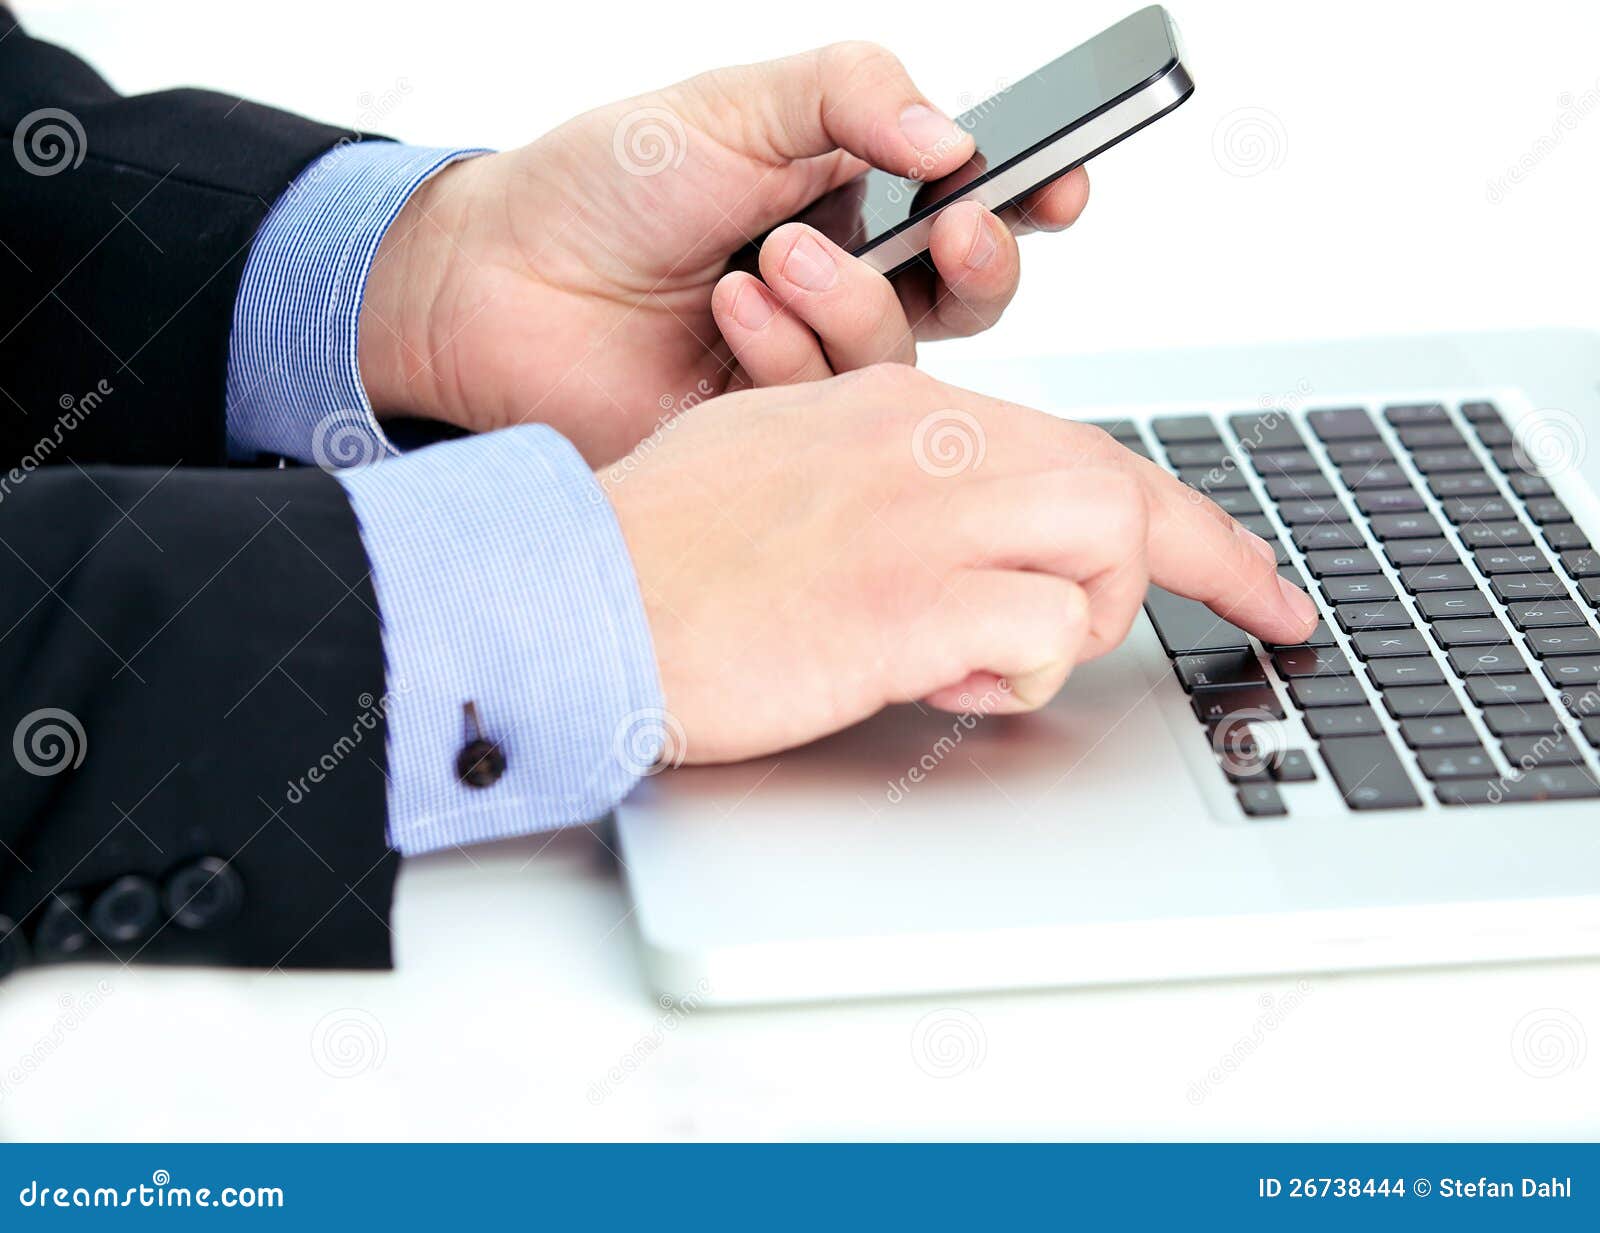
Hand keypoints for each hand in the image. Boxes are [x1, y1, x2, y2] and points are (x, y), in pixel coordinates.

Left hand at [358, 44, 1089, 465]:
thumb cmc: (605, 185)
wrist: (497, 281)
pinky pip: (830, 411)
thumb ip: (851, 94)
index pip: (973, 201)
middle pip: (969, 296)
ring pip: (902, 358)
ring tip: (771, 258)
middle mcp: (845, 284)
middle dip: (982, 263)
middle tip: (957, 226)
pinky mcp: (773, 431)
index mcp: (852, 197)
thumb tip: (955, 135)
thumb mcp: (735, 103)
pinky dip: (788, 353)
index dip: (1032, 196)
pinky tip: (731, 311)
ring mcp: (810, 362)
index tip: (1061, 183)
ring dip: (851, 302)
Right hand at [602, 364, 1319, 764]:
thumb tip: (950, 523)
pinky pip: (1042, 629)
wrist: (574, 595)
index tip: (1252, 576)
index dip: (1184, 518)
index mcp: (895, 406)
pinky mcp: (902, 601)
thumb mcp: (777, 463)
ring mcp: (918, 515)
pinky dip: (1022, 667)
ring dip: (1077, 617)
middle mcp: (924, 442)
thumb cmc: (655, 547)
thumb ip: (880, 475)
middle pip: (1117, 485)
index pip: (1076, 445)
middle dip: (1187, 564)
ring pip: (1105, 541)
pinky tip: (945, 675)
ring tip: (993, 652)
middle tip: (1206, 618)